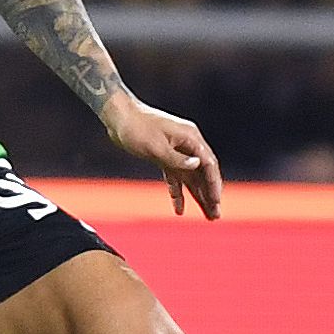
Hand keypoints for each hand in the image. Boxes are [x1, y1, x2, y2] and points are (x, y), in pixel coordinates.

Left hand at [101, 92, 222, 219]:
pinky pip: (175, 177)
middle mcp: (187, 144)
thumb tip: (198, 165)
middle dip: (209, 195)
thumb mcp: (155, 147)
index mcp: (190, 138)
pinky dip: (177, 193)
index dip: (213, 184)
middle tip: (215, 216)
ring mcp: (176, 151)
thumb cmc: (136, 128)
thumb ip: (176, 158)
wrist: (118, 116)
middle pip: (203, 173)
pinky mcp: (164, 156)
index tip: (216, 202)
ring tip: (208, 216)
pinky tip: (179, 209)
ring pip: (191, 178)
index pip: (208, 164)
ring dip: (198, 197)